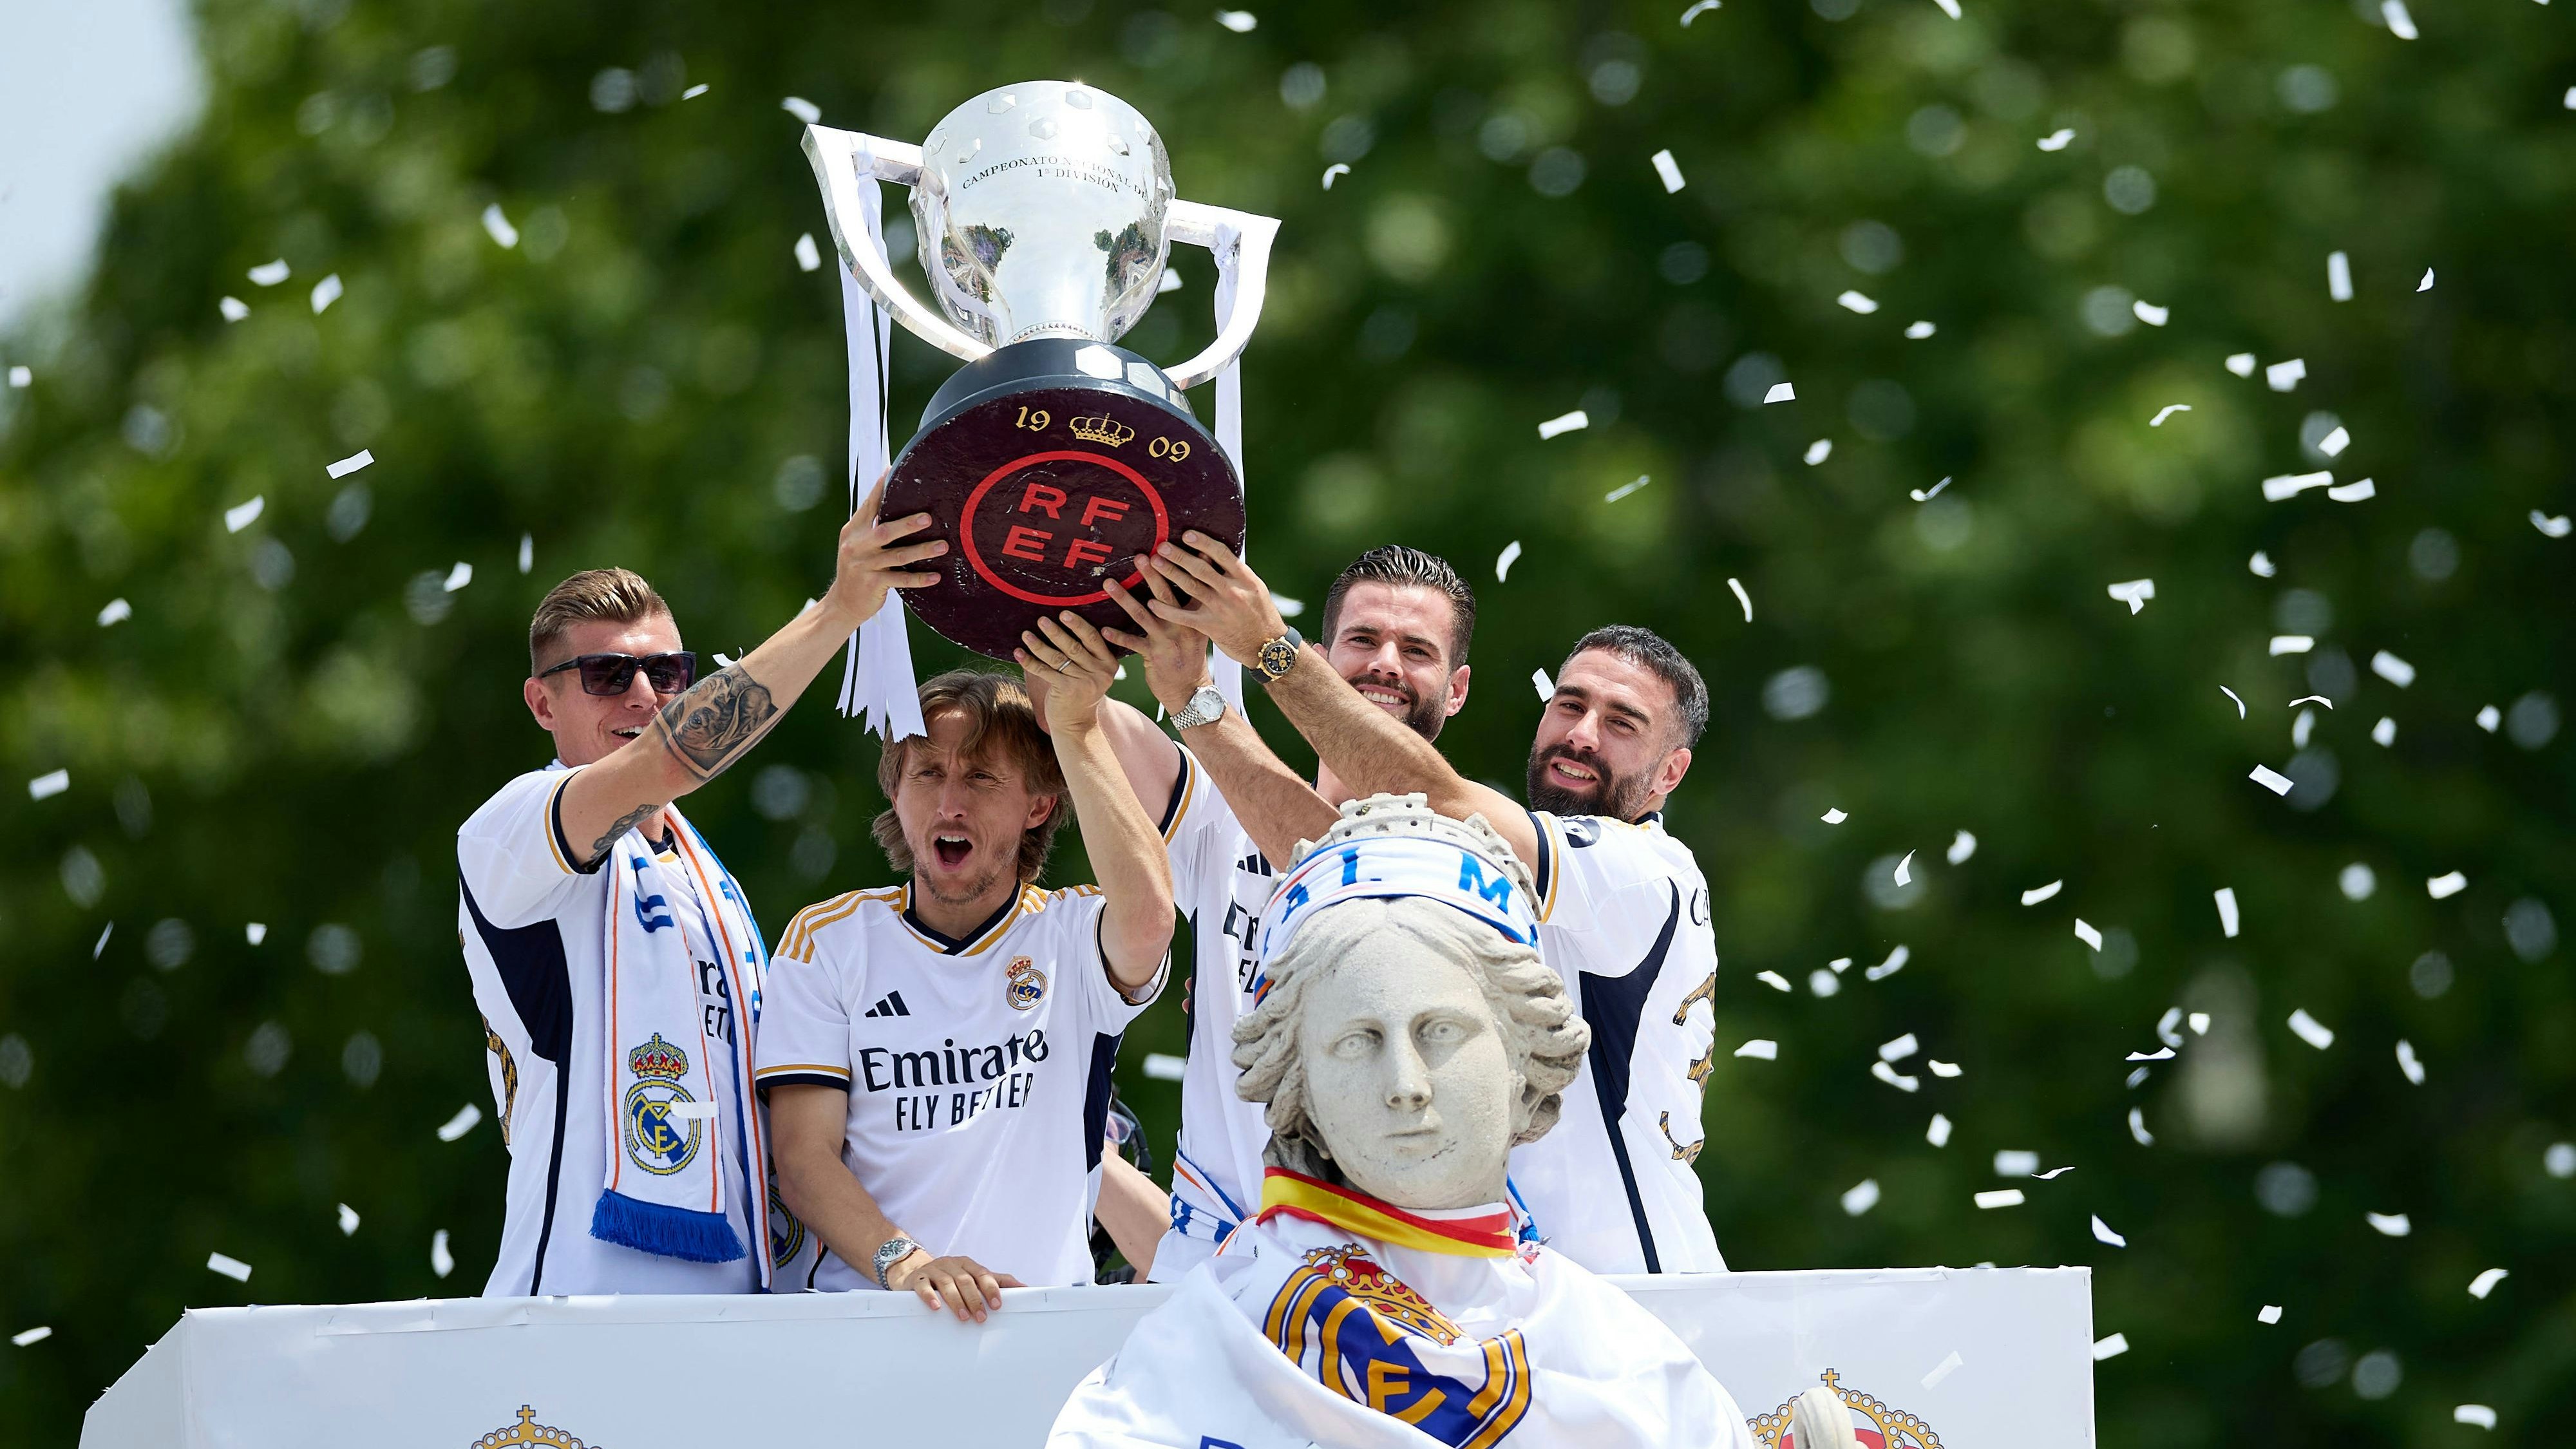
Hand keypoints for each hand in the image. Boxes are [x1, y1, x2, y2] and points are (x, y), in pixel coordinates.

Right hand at [819, 472, 947, 630]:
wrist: (842, 602)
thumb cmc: (856, 569)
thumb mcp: (856, 544)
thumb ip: (870, 526)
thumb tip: (892, 503)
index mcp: (854, 531)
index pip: (869, 506)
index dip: (880, 489)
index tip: (891, 472)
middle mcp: (857, 546)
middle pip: (885, 531)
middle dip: (908, 524)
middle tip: (929, 518)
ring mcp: (865, 566)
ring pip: (898, 556)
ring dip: (922, 551)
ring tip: (943, 546)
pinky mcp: (873, 584)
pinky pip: (901, 580)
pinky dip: (919, 578)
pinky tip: (935, 576)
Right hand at [886, 1249, 1021, 1322]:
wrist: (915, 1273)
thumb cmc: (951, 1278)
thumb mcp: (973, 1277)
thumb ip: (997, 1281)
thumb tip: (1025, 1287)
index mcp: (967, 1264)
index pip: (982, 1274)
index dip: (990, 1288)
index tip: (997, 1305)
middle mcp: (951, 1264)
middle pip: (965, 1280)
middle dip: (975, 1299)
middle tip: (981, 1318)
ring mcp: (933, 1270)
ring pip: (946, 1283)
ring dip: (956, 1301)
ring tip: (963, 1317)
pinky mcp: (917, 1279)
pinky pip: (923, 1286)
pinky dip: (930, 1296)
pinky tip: (936, 1307)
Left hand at [1015, 612, 1120, 733]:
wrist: (1076, 724)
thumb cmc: (1079, 691)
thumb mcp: (1090, 672)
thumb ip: (1085, 653)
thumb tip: (1060, 624)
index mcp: (1109, 664)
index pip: (1093, 639)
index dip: (1078, 625)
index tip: (1064, 613)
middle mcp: (1100, 673)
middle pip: (1074, 647)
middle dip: (1056, 632)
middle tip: (1041, 620)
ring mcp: (1084, 683)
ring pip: (1058, 658)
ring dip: (1039, 645)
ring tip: (1026, 634)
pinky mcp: (1068, 691)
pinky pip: (1045, 672)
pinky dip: (1030, 661)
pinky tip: (1019, 653)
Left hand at [1103, 569, 1212, 713]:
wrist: (1191, 689)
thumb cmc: (1190, 653)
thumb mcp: (1199, 627)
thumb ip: (1194, 602)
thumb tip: (1195, 574)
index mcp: (1195, 615)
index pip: (1190, 586)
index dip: (1181, 567)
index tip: (1170, 546)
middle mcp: (1183, 626)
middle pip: (1166, 595)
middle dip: (1153, 574)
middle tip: (1140, 557)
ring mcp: (1168, 641)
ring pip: (1144, 615)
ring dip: (1124, 598)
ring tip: (1108, 583)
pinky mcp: (1154, 657)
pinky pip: (1133, 643)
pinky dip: (1118, 636)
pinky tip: (1103, 629)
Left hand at [1142, 533, 1286, 667]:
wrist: (1267, 646)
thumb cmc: (1260, 614)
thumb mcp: (1255, 589)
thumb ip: (1236, 573)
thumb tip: (1216, 554)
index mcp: (1244, 579)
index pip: (1222, 554)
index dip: (1203, 542)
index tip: (1186, 535)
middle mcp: (1232, 591)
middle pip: (1201, 568)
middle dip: (1179, 556)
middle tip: (1162, 547)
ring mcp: (1220, 609)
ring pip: (1190, 587)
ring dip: (1170, 573)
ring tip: (1154, 563)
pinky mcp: (1209, 626)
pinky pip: (1183, 616)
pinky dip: (1166, 610)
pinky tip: (1151, 603)